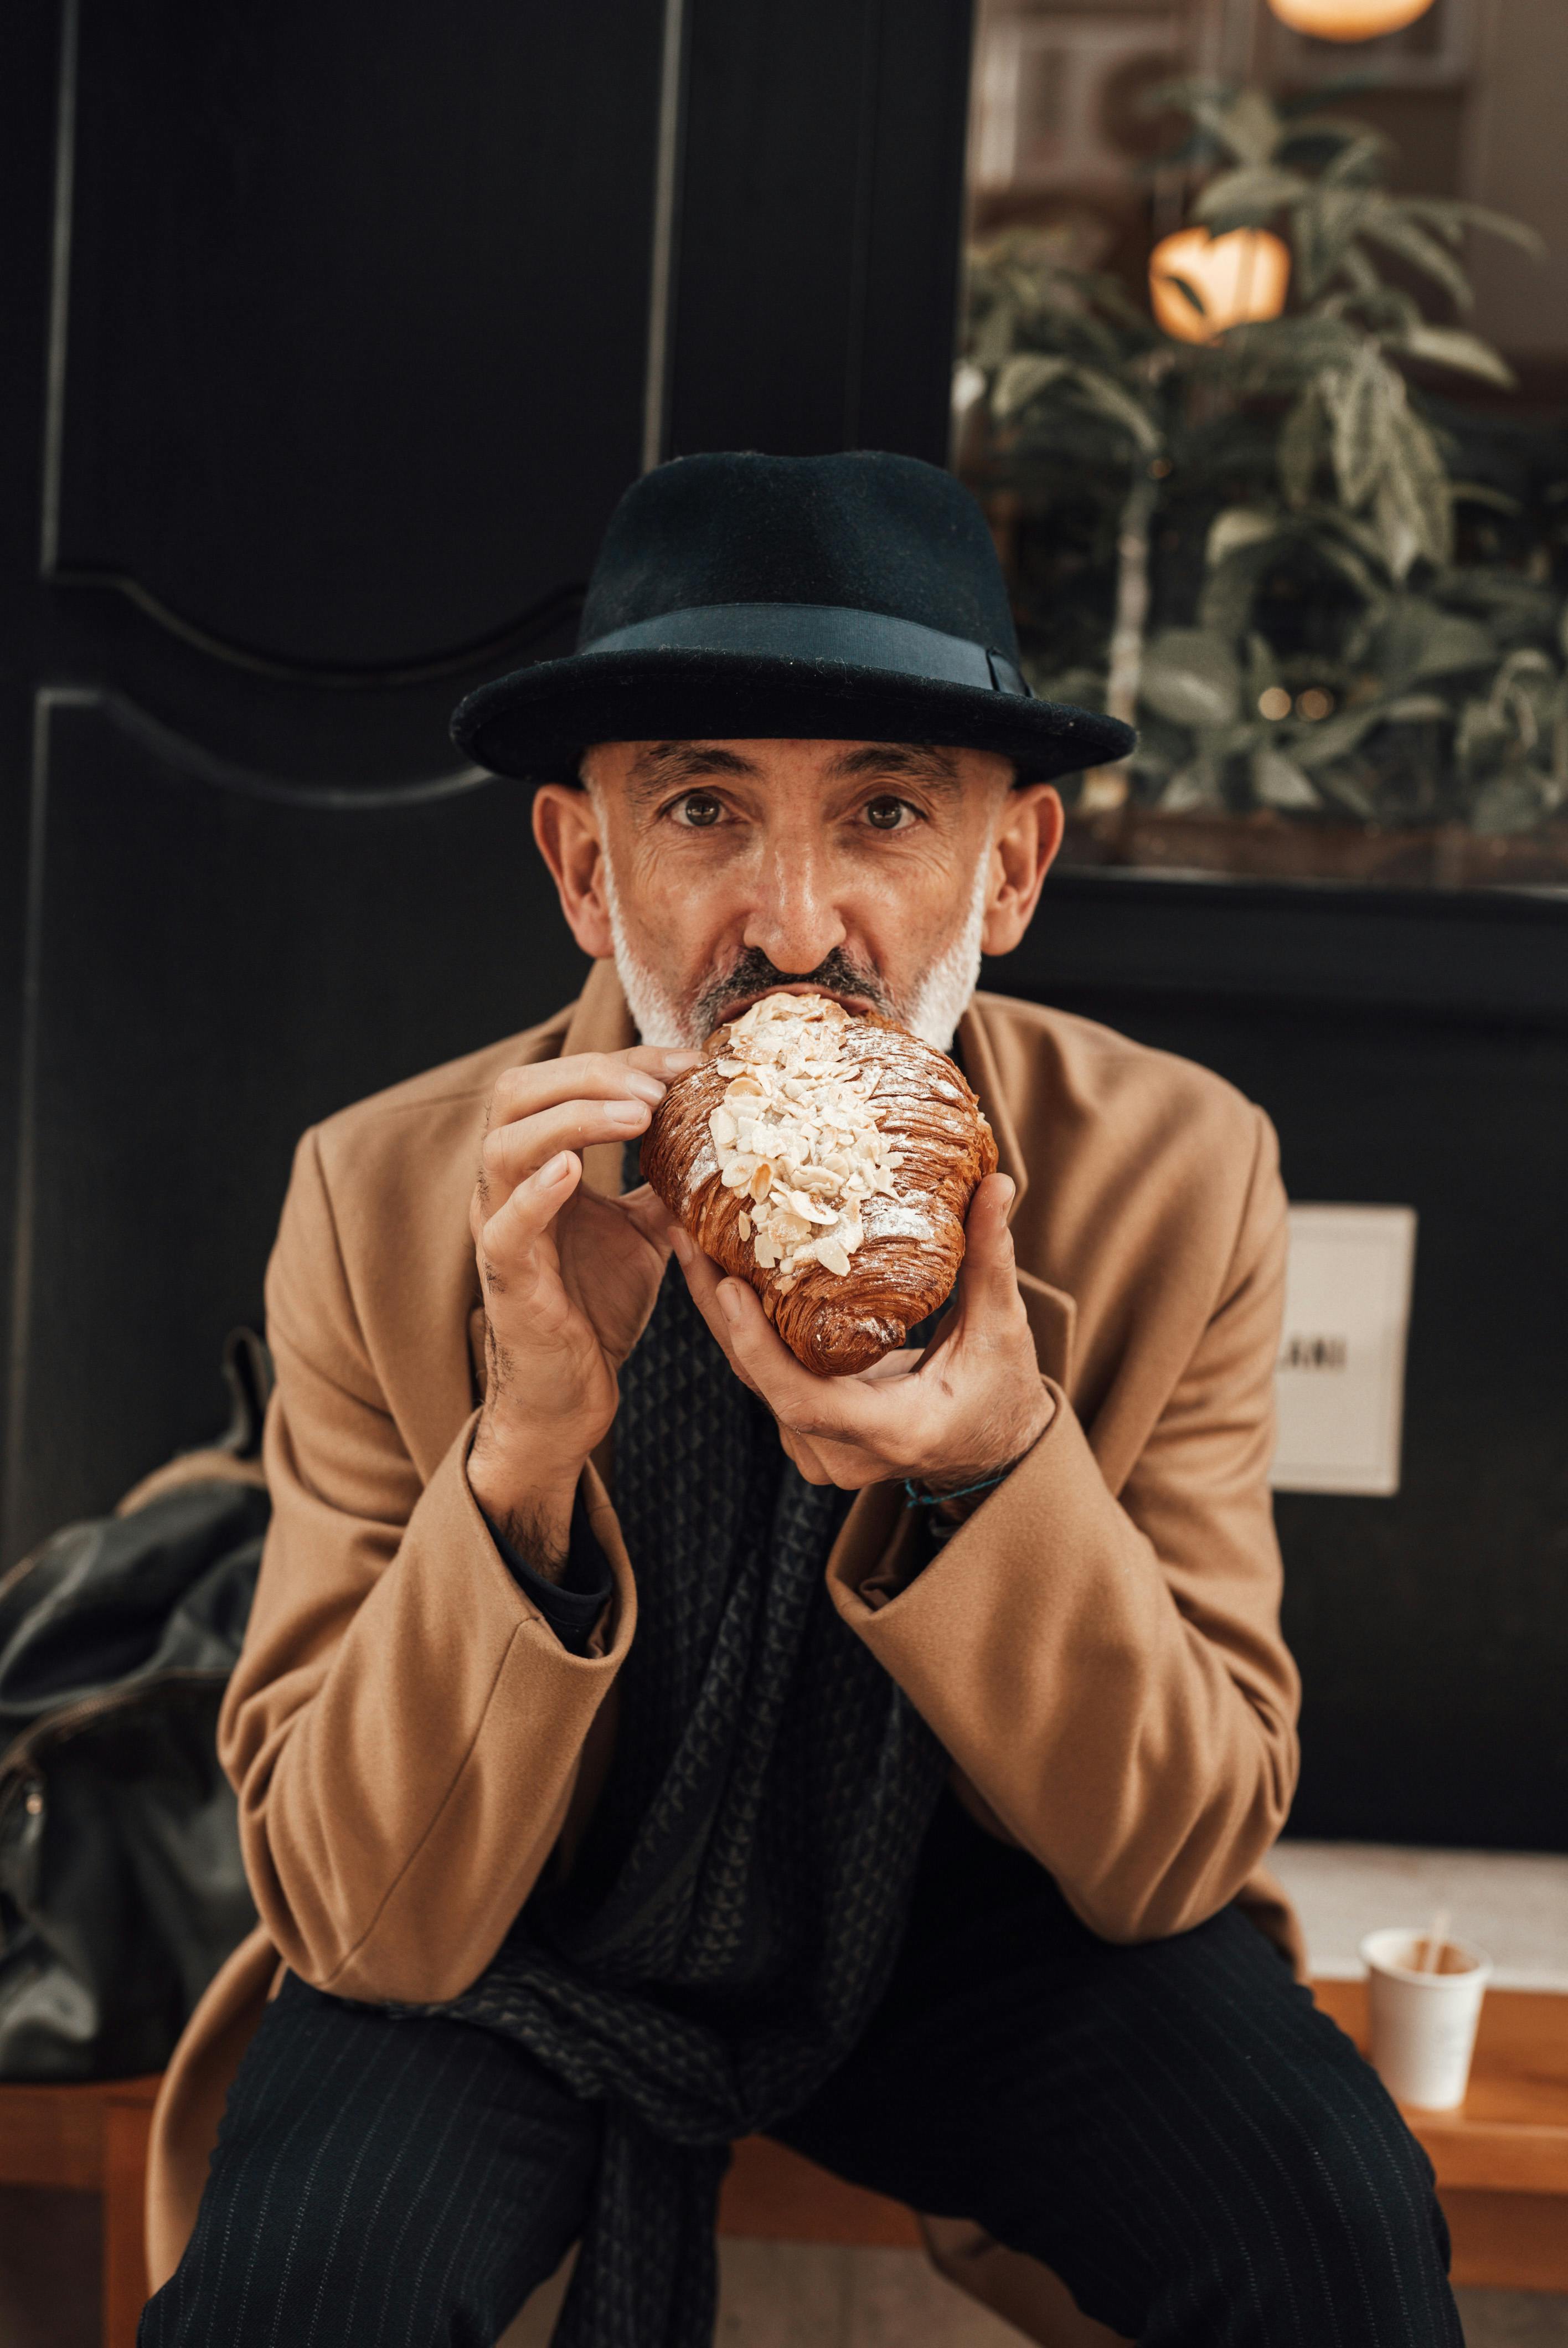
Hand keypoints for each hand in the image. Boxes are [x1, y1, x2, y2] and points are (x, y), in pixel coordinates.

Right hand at [467, 1045, 701, 1567]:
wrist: (570, 1390)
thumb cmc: (595, 1305)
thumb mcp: (643, 1232)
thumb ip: (664, 1185)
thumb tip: (720, 1144)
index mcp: (539, 1162)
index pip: (565, 1082)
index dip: (625, 1063)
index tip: (687, 1064)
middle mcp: (508, 1184)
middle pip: (518, 1092)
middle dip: (590, 1075)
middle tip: (657, 1088)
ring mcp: (501, 1228)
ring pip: (506, 1146)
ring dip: (573, 1118)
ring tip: (637, 1116)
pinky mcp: (507, 1279)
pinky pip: (506, 1226)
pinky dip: (535, 1193)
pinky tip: (573, 1169)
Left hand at [662, 1173, 1053, 1495]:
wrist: (991, 1450)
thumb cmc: (1000, 1392)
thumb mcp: (1001, 1329)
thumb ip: (992, 1260)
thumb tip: (999, 1184)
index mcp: (892, 1431)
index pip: (805, 1402)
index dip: (760, 1349)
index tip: (731, 1288)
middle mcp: (841, 1452)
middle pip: (761, 1382)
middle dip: (719, 1310)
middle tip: (689, 1235)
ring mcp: (817, 1447)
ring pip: (752, 1379)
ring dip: (720, 1314)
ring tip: (691, 1240)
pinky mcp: (804, 1431)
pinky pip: (761, 1378)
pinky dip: (740, 1328)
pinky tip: (720, 1272)